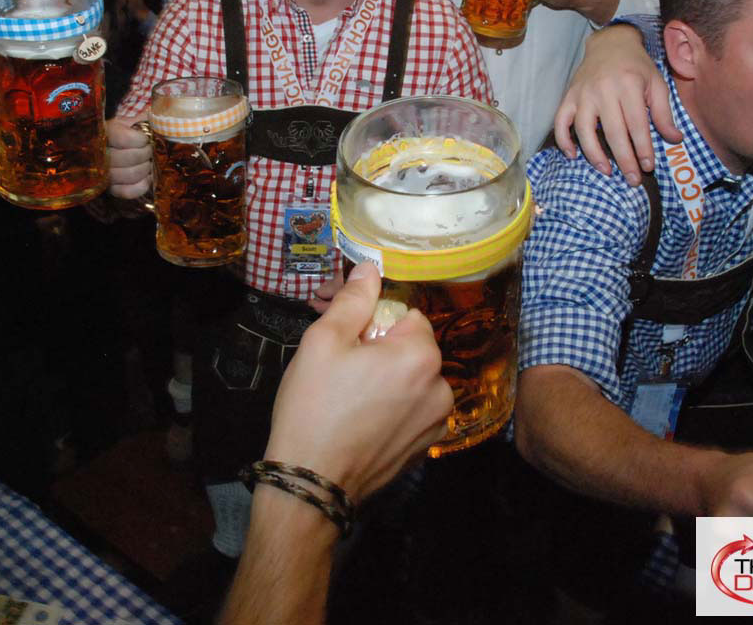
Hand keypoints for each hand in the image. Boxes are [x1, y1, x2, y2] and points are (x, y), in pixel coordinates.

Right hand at [107, 114, 152, 198]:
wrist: (114, 147)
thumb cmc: (127, 131)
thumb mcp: (131, 120)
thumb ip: (143, 118)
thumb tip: (160, 119)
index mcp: (104, 132)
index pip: (124, 138)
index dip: (141, 140)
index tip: (145, 139)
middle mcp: (99, 154)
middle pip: (128, 158)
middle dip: (145, 154)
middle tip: (149, 150)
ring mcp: (103, 174)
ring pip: (130, 175)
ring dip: (146, 169)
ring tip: (148, 162)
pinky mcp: (111, 189)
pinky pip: (128, 191)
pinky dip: (142, 185)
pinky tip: (147, 176)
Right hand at [265, 263, 452, 501]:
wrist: (311, 484)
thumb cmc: (314, 407)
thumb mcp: (324, 341)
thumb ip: (353, 299)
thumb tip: (370, 268)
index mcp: (422, 356)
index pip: (406, 316)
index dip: (372, 320)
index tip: (344, 335)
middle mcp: (441, 389)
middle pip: (410, 350)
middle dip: (378, 349)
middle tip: (337, 362)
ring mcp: (435, 424)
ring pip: (410, 382)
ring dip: (385, 379)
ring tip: (344, 393)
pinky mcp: (423, 450)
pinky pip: (409, 412)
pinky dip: (389, 408)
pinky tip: (356, 419)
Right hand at [552, 23, 680, 184]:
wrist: (610, 44)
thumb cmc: (636, 66)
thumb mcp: (656, 83)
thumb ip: (664, 112)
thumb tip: (675, 140)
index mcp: (629, 85)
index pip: (637, 124)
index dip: (643, 148)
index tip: (649, 166)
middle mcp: (604, 90)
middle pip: (613, 132)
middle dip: (624, 159)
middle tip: (633, 180)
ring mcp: (583, 95)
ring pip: (585, 131)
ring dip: (595, 155)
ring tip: (607, 171)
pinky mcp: (568, 97)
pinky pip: (561, 122)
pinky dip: (564, 140)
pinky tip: (573, 156)